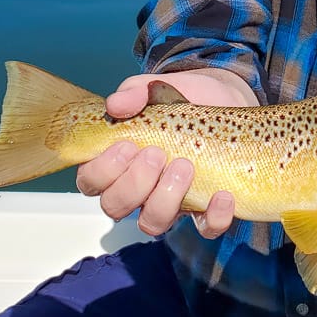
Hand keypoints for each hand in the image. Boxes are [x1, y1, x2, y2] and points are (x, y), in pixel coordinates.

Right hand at [74, 73, 236, 238]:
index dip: (102, 171)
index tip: (127, 145)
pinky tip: (222, 194)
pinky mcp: (207, 207)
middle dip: (134, 183)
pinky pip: (207, 228)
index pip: (91, 182)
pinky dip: (214, 217)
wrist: (225, 97)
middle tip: (157, 154)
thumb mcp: (156, 88)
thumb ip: (133, 92)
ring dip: (165, 200)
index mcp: (120, 161)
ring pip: (153, 223)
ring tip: (185, 166)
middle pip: (115, 207)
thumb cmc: (183, 97)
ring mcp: (172, 201)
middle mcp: (140, 187)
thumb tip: (116, 104)